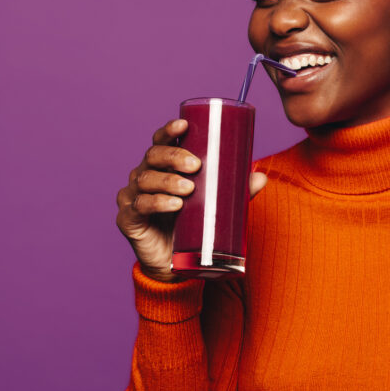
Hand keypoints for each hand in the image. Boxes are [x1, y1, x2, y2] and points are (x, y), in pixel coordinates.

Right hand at [115, 118, 266, 281]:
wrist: (175, 264)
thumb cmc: (192, 226)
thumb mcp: (214, 205)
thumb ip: (235, 192)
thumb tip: (261, 177)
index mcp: (161, 167)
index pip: (161, 142)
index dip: (169, 131)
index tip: (184, 126)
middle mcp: (143, 176)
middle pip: (153, 156)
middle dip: (174, 157)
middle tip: (196, 165)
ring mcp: (132, 197)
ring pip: (146, 180)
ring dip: (168, 182)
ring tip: (189, 189)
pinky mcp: (128, 220)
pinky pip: (139, 206)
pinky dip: (156, 203)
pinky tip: (173, 204)